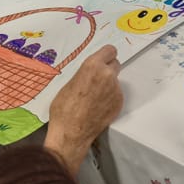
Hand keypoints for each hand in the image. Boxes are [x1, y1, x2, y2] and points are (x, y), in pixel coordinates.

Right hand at [45, 44, 122, 173]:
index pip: (110, 50)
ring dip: (108, 85)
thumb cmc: (64, 108)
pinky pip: (116, 95)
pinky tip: (98, 107)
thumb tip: (90, 74)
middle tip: (98, 79)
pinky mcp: (119, 103)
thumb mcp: (70, 83)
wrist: (71, 133)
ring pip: (115, 81)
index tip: (103, 60)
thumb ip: (84, 74)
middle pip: (116, 64)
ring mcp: (116, 90)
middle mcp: (108, 75)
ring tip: (94, 98)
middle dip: (108, 69)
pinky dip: (110, 98)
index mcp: (93, 66)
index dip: (106, 56)